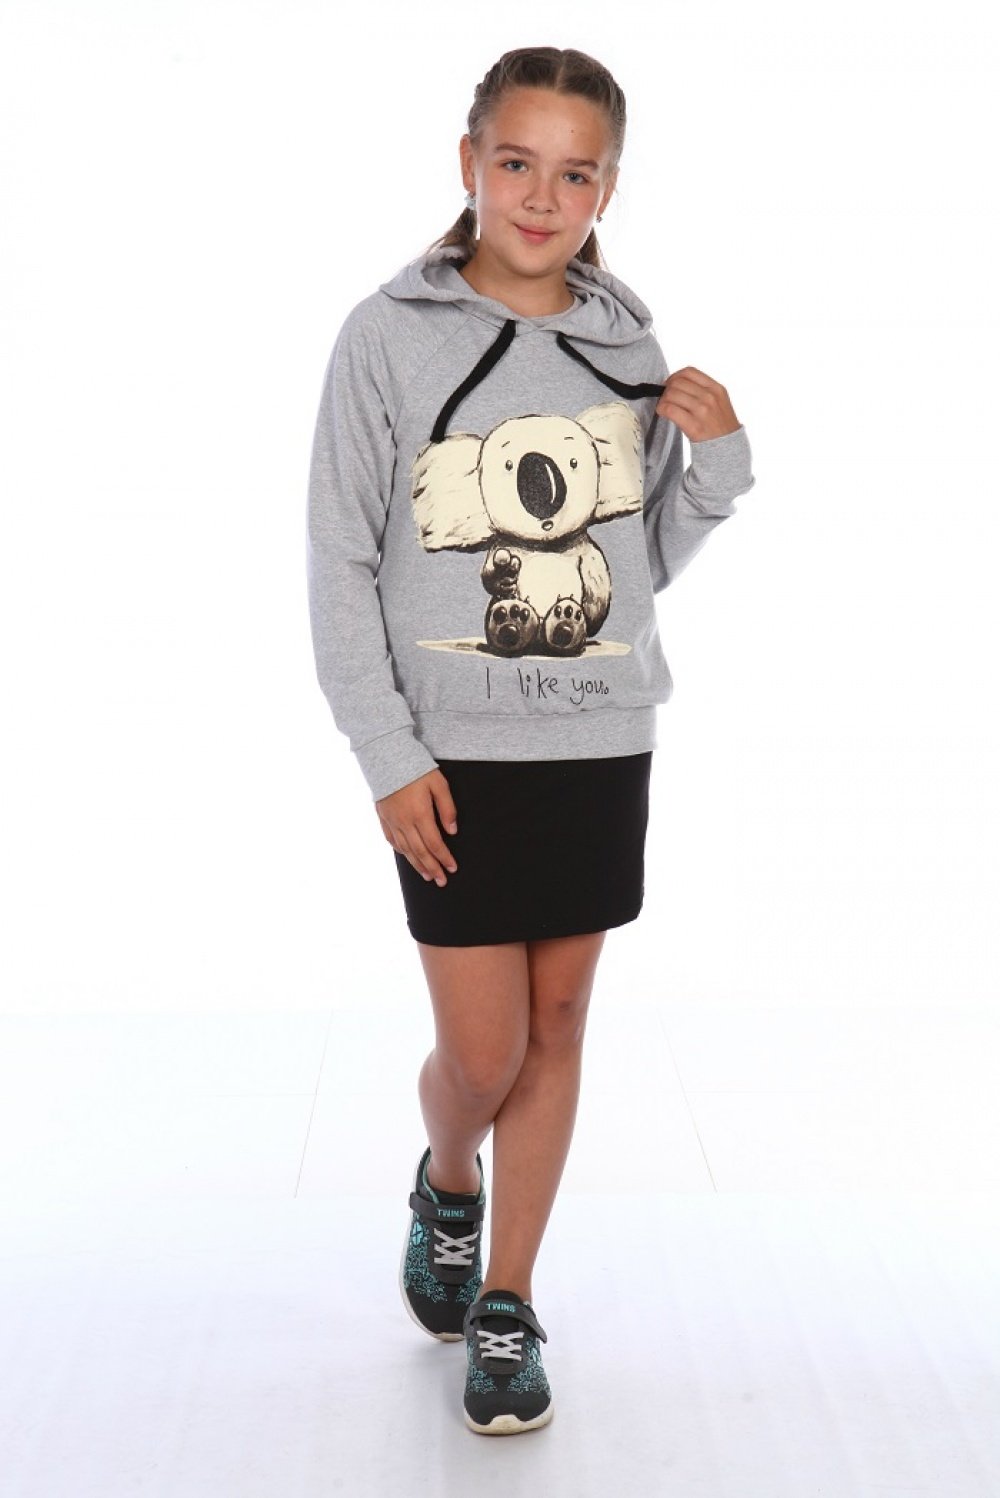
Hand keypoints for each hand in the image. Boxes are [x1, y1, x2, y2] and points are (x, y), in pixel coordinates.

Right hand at [376, 768, 459, 885]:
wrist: (387, 756)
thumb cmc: (417, 768)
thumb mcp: (439, 784)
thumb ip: (447, 808)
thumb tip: (452, 831)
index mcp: (420, 814)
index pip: (435, 843)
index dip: (444, 858)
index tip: (452, 868)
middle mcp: (404, 821)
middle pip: (420, 852)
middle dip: (432, 868)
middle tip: (441, 881)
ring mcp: (392, 820)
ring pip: (405, 849)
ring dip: (417, 865)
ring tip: (427, 876)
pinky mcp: (383, 817)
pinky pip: (392, 840)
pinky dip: (401, 851)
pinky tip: (408, 857)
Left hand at [655, 367, 740, 441]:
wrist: (729, 447)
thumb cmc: (721, 425)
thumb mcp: (719, 401)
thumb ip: (703, 389)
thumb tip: (678, 383)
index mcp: (716, 388)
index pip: (689, 372)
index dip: (675, 376)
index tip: (670, 384)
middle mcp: (710, 397)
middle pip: (678, 383)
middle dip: (667, 389)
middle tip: (665, 398)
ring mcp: (702, 411)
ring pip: (671, 394)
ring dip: (663, 399)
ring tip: (664, 406)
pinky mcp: (693, 426)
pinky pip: (670, 410)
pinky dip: (662, 409)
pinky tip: (663, 412)